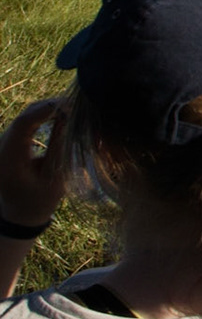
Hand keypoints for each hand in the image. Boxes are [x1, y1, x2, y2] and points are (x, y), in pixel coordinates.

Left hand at [0, 99, 69, 228]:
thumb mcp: (54, 175)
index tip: (72, 105)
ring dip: (47, 110)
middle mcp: (0, 148)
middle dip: (50, 107)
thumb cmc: (39, 200)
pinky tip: (60, 115)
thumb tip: (70, 115)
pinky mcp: (8, 143)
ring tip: (72, 109)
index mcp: (8, 160)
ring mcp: (2, 145)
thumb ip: (60, 145)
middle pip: (24, 117)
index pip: (24, 124)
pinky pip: (25, 123)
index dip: (47, 110)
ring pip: (24, 117)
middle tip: (77, 104)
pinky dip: (43, 117)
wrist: (19, 214)